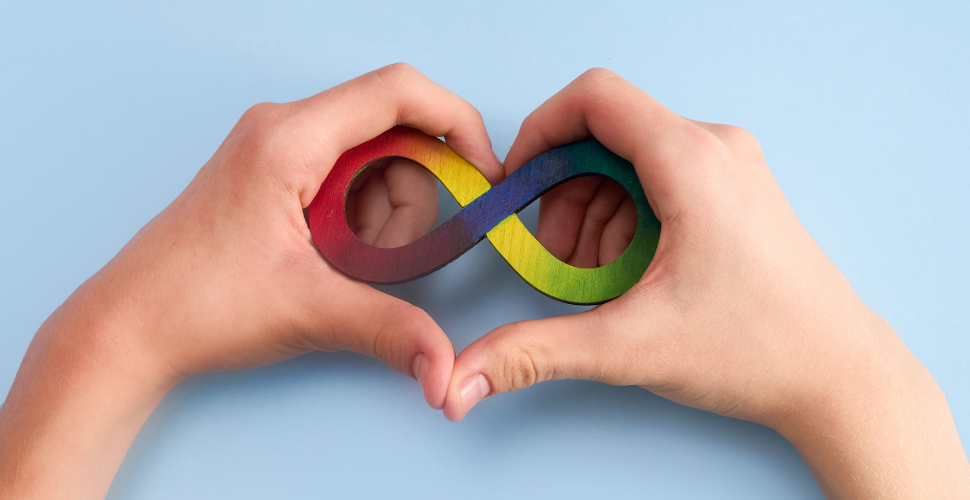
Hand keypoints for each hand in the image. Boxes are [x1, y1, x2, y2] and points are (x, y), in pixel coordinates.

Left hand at [0, 63, 502, 498]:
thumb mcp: (308, 311)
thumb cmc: (195, 304)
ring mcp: (276, 149)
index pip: (399, 92)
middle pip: (393, 136)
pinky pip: (346, 180)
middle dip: (409, 201)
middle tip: (382, 258)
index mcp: (289, 138)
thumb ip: (391, 329)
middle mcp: (283, 128)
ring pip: (373, 162)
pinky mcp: (274, 175)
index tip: (481, 172)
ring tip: (346, 266)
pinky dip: (359, 221)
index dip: (455, 124)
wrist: (127, 327)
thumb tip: (447, 366)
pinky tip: (333, 260)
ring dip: (383, 218)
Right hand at [442, 69, 969, 497]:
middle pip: (604, 136)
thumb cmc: (758, 349)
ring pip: (628, 162)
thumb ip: (535, 350)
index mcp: (692, 162)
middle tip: (561, 261)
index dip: (539, 132)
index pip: (594, 98)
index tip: (516, 184)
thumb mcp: (631, 347)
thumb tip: (463, 374)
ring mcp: (730, 167)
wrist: (839, 376)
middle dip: (565, 197)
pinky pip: (658, 181)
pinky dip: (627, 221)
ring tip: (600, 281)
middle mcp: (714, 147)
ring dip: (594, 216)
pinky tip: (631, 276)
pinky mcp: (734, 191)